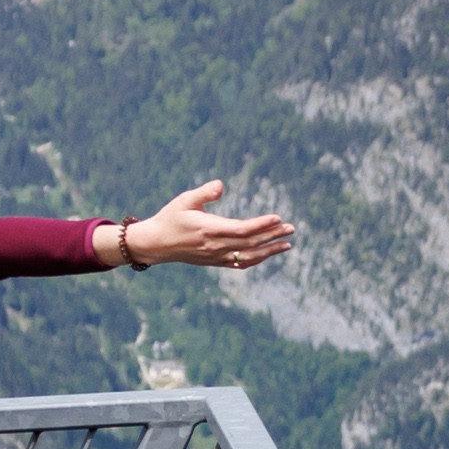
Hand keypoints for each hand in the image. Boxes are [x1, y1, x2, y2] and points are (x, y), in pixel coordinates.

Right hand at [106, 181, 294, 273]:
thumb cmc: (171, 217)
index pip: (242, 229)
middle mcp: (214, 245)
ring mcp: (215, 257)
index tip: (278, 218)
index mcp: (208, 228)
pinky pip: (239, 264)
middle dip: (272, 236)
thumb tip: (221, 184)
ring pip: (248, 257)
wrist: (157, 244)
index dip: (262, 225)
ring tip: (287, 244)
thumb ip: (204, 192)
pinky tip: (268, 254)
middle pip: (250, 243)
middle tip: (291, 229)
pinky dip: (257, 260)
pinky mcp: (215, 262)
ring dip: (269, 251)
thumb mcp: (185, 200)